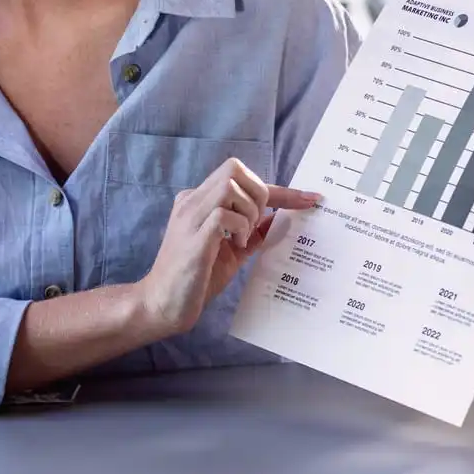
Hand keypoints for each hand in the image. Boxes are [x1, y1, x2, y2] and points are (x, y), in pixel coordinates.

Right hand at [139, 158, 320, 336]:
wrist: (163, 304)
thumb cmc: (196, 278)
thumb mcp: (231, 252)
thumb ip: (252, 233)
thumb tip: (280, 219)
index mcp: (198, 202)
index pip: (242, 181)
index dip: (281, 189)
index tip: (310, 198)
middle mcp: (191, 202)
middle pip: (234, 169)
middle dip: (259, 193)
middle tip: (257, 224)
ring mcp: (189, 217)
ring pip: (230, 186)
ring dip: (248, 211)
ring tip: (241, 238)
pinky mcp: (193, 236)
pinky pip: (225, 214)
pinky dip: (239, 228)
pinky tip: (233, 245)